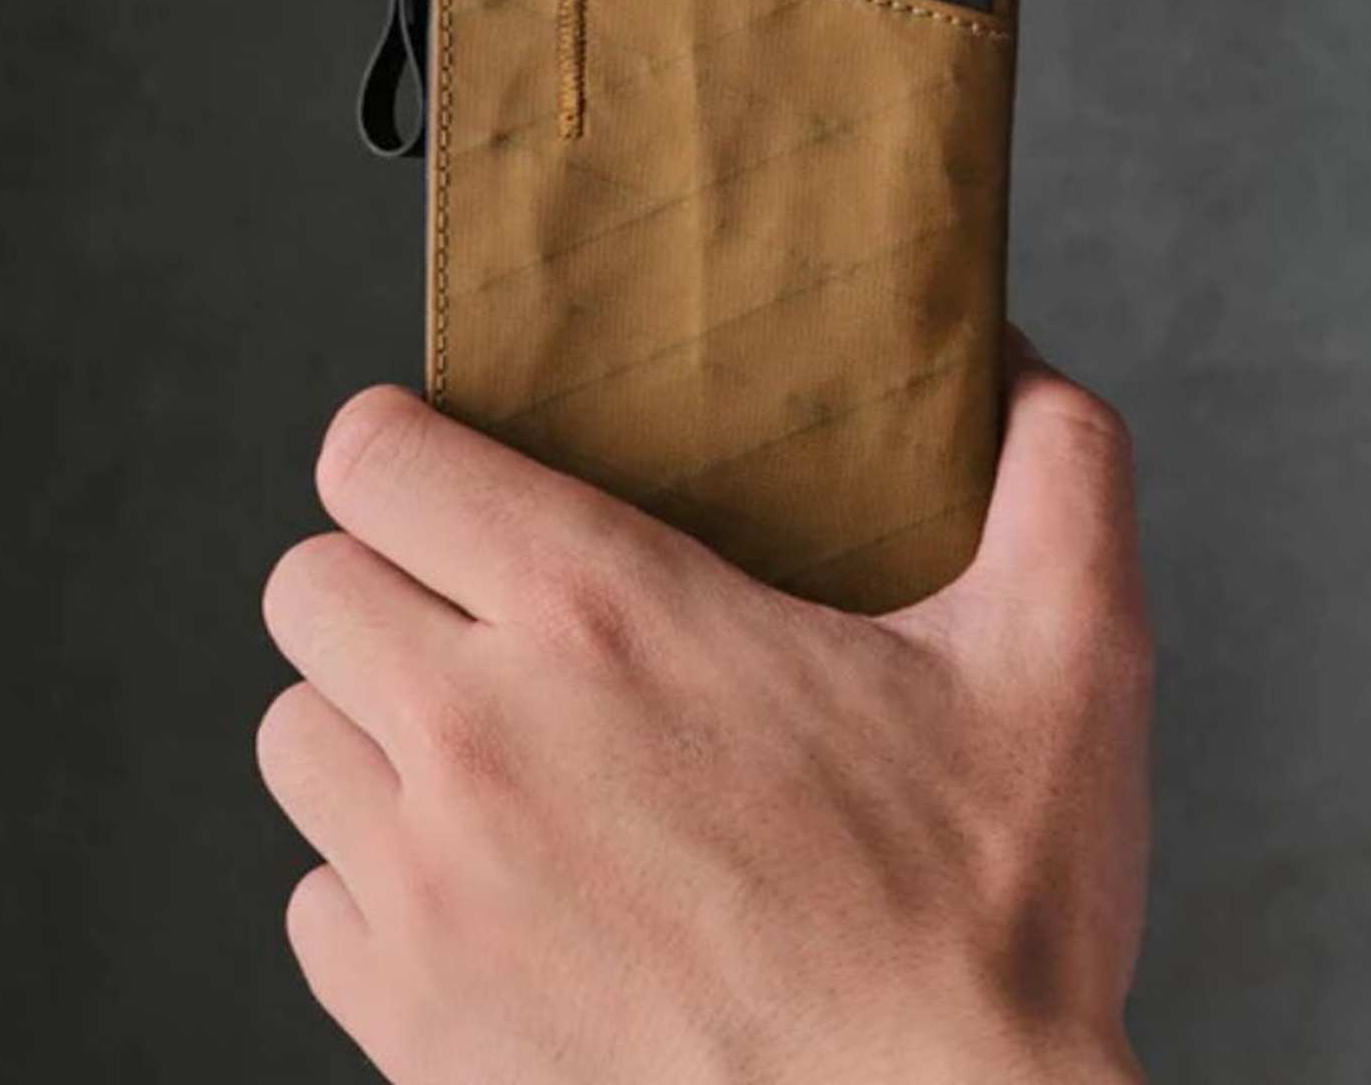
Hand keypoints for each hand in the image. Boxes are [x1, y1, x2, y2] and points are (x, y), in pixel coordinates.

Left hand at [258, 339, 1151, 1084]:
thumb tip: (1012, 354)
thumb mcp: (1071, 653)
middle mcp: (480, 743)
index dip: (406, 440)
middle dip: (385, 568)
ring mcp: (428, 901)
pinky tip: (500, 881)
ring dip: (374, 718)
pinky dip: (383, 876)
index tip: (464, 463)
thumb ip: (1061, 464)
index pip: (374, 460)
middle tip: (492, 599)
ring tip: (493, 735)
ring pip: (298, 740)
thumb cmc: (995, 914)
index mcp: (607, 616)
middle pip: (307, 587)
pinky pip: (321, 902)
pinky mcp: (410, 1035)